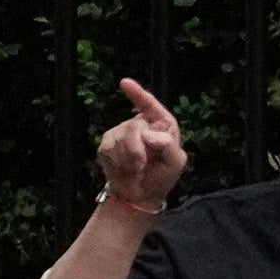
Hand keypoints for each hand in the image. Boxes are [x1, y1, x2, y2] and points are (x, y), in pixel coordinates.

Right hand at [95, 78, 186, 214]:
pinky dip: (116, 162)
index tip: (124, 83)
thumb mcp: (175, 162)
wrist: (139, 195)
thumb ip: (168, 146)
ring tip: (135, 169)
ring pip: (119, 139)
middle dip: (136, 149)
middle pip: (133, 127)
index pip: (150, 105)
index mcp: (161, 125)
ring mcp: (120, 134)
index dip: (137, 94)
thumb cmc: (161, 177)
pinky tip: (123, 170)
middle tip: (142, 165)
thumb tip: (147, 134)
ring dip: (127, 159)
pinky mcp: (105, 145)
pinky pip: (107, 149)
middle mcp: (140, 125)